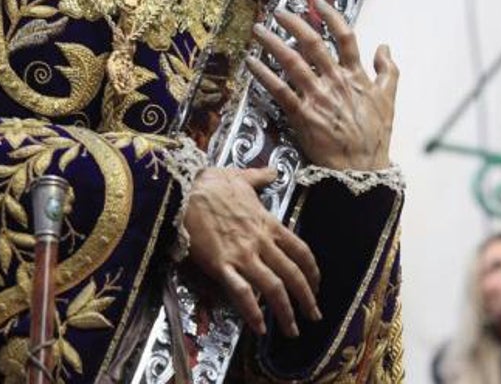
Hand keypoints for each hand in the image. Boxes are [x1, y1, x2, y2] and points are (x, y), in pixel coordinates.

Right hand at [183, 166, 320, 336]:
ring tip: (292, 330)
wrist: (184, 190)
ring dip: (285, 312)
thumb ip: (260, 177)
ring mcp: (242, 255)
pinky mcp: (220, 265)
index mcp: (268, 223)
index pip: (300, 251)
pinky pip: (242, 292)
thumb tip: (273, 171)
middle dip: (306, 298)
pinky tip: (258, 328)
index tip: (316, 286)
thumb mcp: (241, 176)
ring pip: (273, 287)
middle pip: (292, 274)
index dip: (312, 271)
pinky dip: (252, 312)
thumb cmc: (210, 184)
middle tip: (315, 316)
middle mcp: (260, 242)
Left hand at [248, 0, 398, 170]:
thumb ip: (388, 70)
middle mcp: (335, 82)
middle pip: (313, 43)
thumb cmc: (374, 137)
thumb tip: (385, 47)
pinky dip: (263, 75)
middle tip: (278, 12)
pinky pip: (279, 90)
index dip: (332, 16)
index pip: (345, 37)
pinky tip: (251, 62)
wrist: (361, 169)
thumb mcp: (388, 99)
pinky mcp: (301, 115)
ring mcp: (317, 98)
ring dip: (272, 44)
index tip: (318, 2)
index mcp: (356, 76)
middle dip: (293, 24)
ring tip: (258, 31)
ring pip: (292, 62)